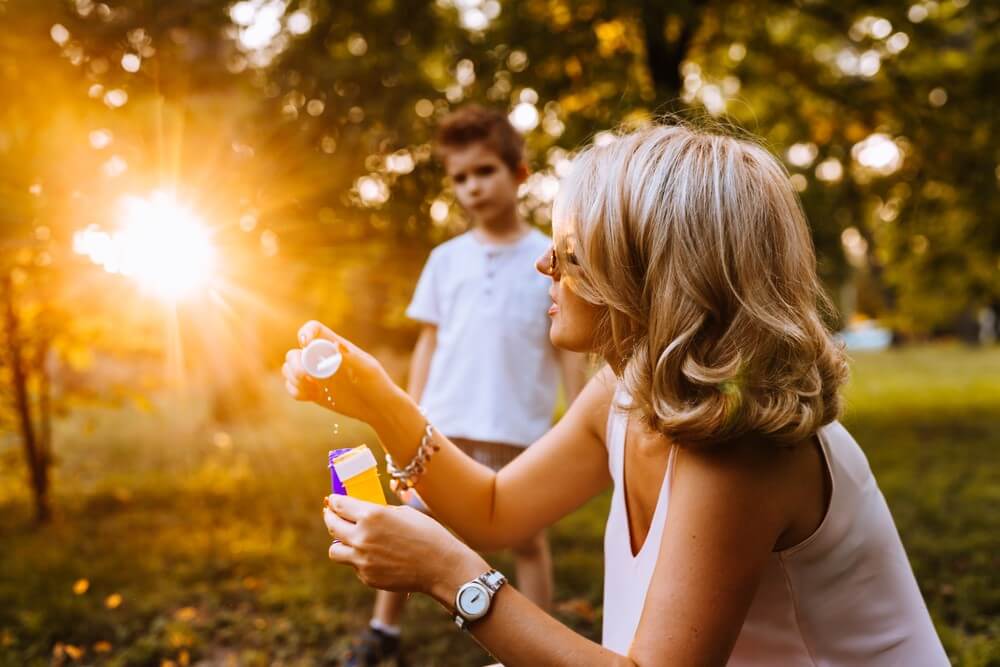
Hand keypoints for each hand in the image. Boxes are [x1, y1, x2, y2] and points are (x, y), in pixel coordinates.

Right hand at [282, 320, 398, 424]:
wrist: (378, 408)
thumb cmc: (377, 384)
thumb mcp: (367, 369)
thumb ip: (351, 357)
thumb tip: (334, 344)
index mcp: (335, 346)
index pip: (313, 329)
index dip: (305, 332)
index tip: (305, 344)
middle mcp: (322, 358)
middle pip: (295, 353)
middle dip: (295, 363)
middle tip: (306, 376)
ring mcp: (316, 375)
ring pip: (290, 369)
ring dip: (293, 378)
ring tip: (311, 388)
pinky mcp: (313, 392)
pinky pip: (292, 387)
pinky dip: (295, 391)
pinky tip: (310, 396)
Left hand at [323, 494, 488, 598]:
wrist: (440, 566)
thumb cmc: (427, 534)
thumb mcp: (403, 513)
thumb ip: (379, 513)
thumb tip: (364, 513)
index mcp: (372, 515)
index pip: (340, 504)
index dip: (334, 501)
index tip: (333, 500)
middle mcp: (362, 537)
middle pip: (332, 525)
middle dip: (330, 517)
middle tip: (332, 515)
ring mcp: (362, 560)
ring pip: (335, 551)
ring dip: (339, 543)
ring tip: (348, 540)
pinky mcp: (367, 577)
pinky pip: (354, 566)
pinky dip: (360, 560)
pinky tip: (376, 557)